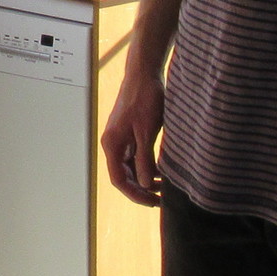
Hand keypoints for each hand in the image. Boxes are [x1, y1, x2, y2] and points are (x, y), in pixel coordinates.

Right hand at [101, 55, 164, 203]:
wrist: (144, 74)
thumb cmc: (144, 98)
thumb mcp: (146, 131)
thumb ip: (144, 159)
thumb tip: (144, 183)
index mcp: (112, 144)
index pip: (118, 179)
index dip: (134, 194)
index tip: (152, 201)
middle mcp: (113, 143)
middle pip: (123, 175)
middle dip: (140, 189)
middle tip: (160, 198)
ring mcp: (122, 138)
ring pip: (130, 166)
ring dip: (144, 178)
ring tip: (163, 186)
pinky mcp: (130, 132)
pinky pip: (136, 156)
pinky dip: (147, 166)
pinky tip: (161, 170)